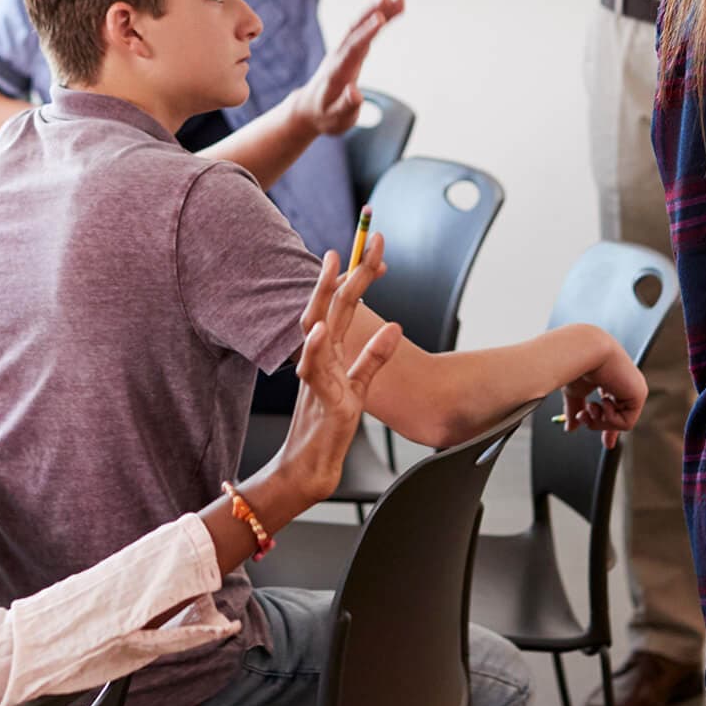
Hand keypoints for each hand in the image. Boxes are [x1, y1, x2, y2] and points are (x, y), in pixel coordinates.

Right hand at [264, 237, 402, 510]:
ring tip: (337, 265)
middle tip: (366, 238)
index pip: (342, 303)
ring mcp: (318, 374)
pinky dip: (316, 348)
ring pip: (317, 326)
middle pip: (332, 304)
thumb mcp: (358, 387)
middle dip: (350, 269)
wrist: (310, 466)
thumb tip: (394, 328)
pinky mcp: (321, 398)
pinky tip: (321, 329)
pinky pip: (314, 370)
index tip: (374, 248)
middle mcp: (320, 356)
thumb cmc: (329, 426)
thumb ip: (374, 358)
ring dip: (326, 295)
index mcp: (330, 351)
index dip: (359, 275)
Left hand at [288, 0, 405, 135]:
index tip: (380, 19)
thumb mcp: (336, 119)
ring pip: (361, 25)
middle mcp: (339, 56)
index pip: (352, 49)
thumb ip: (347, 106)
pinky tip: (396, 7)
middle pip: (356, 29)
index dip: (366, 34)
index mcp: (337, 73)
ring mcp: (344, 50)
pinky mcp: (351, 49)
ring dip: (379, 8)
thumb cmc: (325, 116)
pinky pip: (366, 29)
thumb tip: (355, 93)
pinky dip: (381, 17)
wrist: (309, 108)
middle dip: (373, 11)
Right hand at [560, 335, 647, 447]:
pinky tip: (603, 401)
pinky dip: (610, 419)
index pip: (615, 409)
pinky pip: (626, 423)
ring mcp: (634, 389)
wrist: (584, 351)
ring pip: (620, 423)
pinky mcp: (639, 394)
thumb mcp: (574, 393)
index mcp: (612, 381)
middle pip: (622, 418)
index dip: (608, 427)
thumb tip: (570, 428)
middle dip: (604, 428)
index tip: (606, 444)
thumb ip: (575, 410)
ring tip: (590, 406)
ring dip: (600, 421)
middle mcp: (626, 385)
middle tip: (584, 421)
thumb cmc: (577, 365)